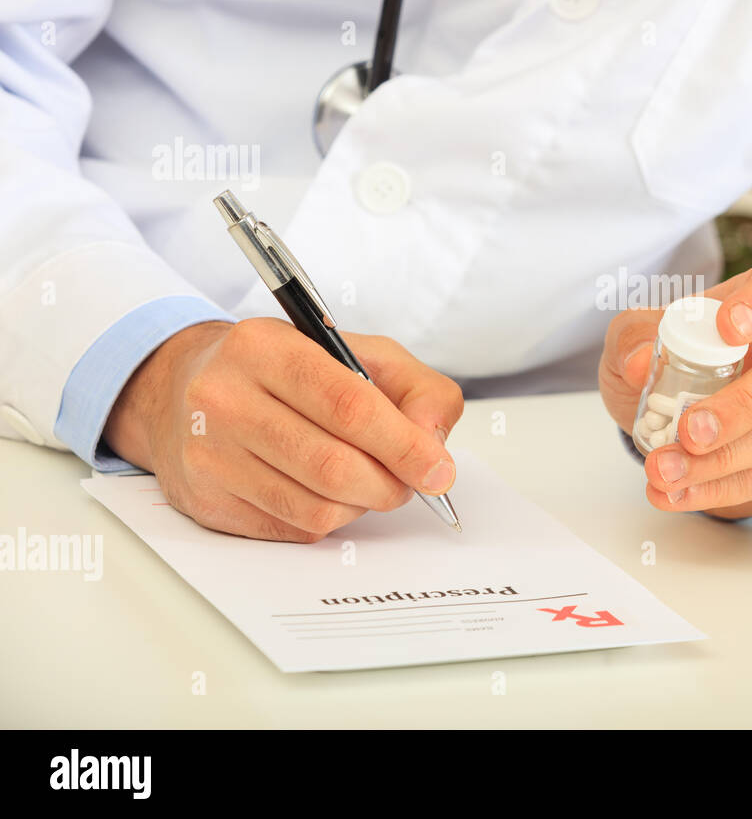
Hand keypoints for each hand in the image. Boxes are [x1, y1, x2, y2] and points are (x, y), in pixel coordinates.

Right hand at [104, 318, 463, 541]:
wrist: (187, 388)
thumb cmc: (288, 371)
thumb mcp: (360, 353)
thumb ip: (417, 388)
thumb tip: (432, 443)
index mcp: (265, 347)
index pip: (348, 406)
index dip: (404, 445)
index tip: (438, 470)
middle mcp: (224, 398)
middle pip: (334, 465)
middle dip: (390, 483)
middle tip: (409, 482)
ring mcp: (209, 454)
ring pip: (316, 507)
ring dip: (362, 504)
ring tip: (368, 480)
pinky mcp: (207, 501)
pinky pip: (294, 528)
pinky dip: (329, 518)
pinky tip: (326, 491)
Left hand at [599, 258, 751, 518]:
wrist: (666, 418)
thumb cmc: (662, 361)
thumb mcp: (632, 339)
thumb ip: (632, 338)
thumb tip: (639, 362)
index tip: (730, 328)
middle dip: (744, 405)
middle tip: (691, 430)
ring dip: (717, 461)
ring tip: (662, 470)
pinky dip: (708, 491)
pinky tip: (671, 492)